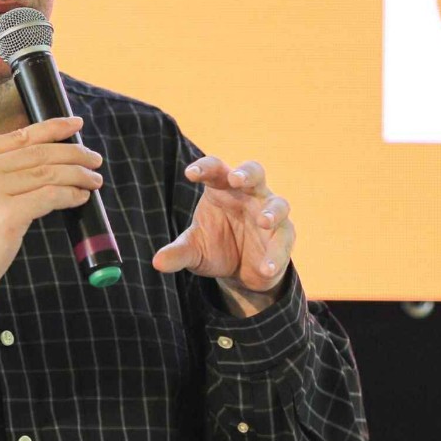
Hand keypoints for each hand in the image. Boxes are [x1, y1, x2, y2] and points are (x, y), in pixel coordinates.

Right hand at [0, 116, 103, 299]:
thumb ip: (0, 169)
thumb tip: (48, 157)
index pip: (22, 135)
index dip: (54, 127)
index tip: (76, 124)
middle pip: (40, 152)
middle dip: (74, 153)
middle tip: (94, 159)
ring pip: (49, 173)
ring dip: (78, 175)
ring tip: (94, 180)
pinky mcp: (8, 215)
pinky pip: (50, 197)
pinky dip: (70, 195)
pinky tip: (80, 197)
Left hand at [152, 157, 294, 311]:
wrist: (239, 273)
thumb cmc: (214, 247)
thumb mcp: (194, 251)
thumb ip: (178, 253)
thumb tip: (157, 262)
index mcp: (222, 188)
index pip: (214, 169)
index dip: (204, 168)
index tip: (190, 174)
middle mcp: (249, 195)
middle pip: (254, 172)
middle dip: (246, 173)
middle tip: (235, 179)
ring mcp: (269, 213)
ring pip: (278, 203)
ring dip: (271, 211)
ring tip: (262, 221)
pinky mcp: (283, 237)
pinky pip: (283, 242)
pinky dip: (276, 255)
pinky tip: (266, 268)